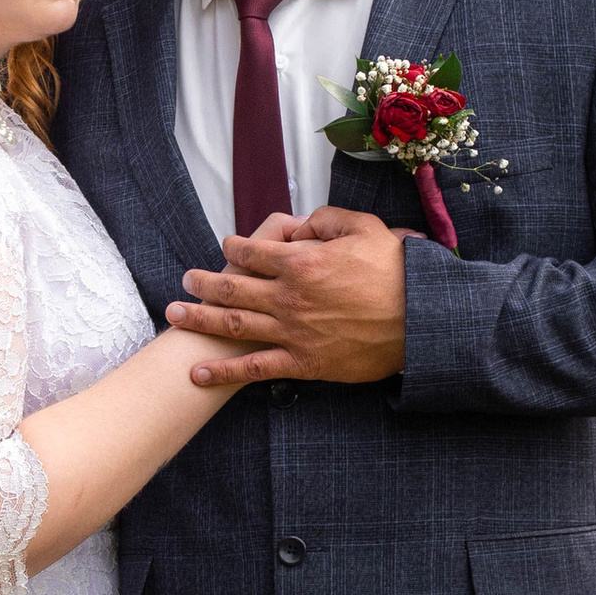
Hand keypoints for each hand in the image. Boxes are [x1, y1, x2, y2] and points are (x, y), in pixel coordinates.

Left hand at [169, 203, 407, 386]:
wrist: (419, 320)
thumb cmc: (396, 272)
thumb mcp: (364, 228)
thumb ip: (326, 220)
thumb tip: (301, 224)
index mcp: (301, 262)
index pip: (253, 251)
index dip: (235, 247)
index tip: (227, 246)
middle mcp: (288, 297)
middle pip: (232, 287)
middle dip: (203, 283)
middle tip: (186, 280)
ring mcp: (292, 332)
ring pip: (234, 324)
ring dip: (200, 319)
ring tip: (175, 315)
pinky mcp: (303, 363)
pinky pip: (255, 368)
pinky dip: (224, 373)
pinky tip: (198, 375)